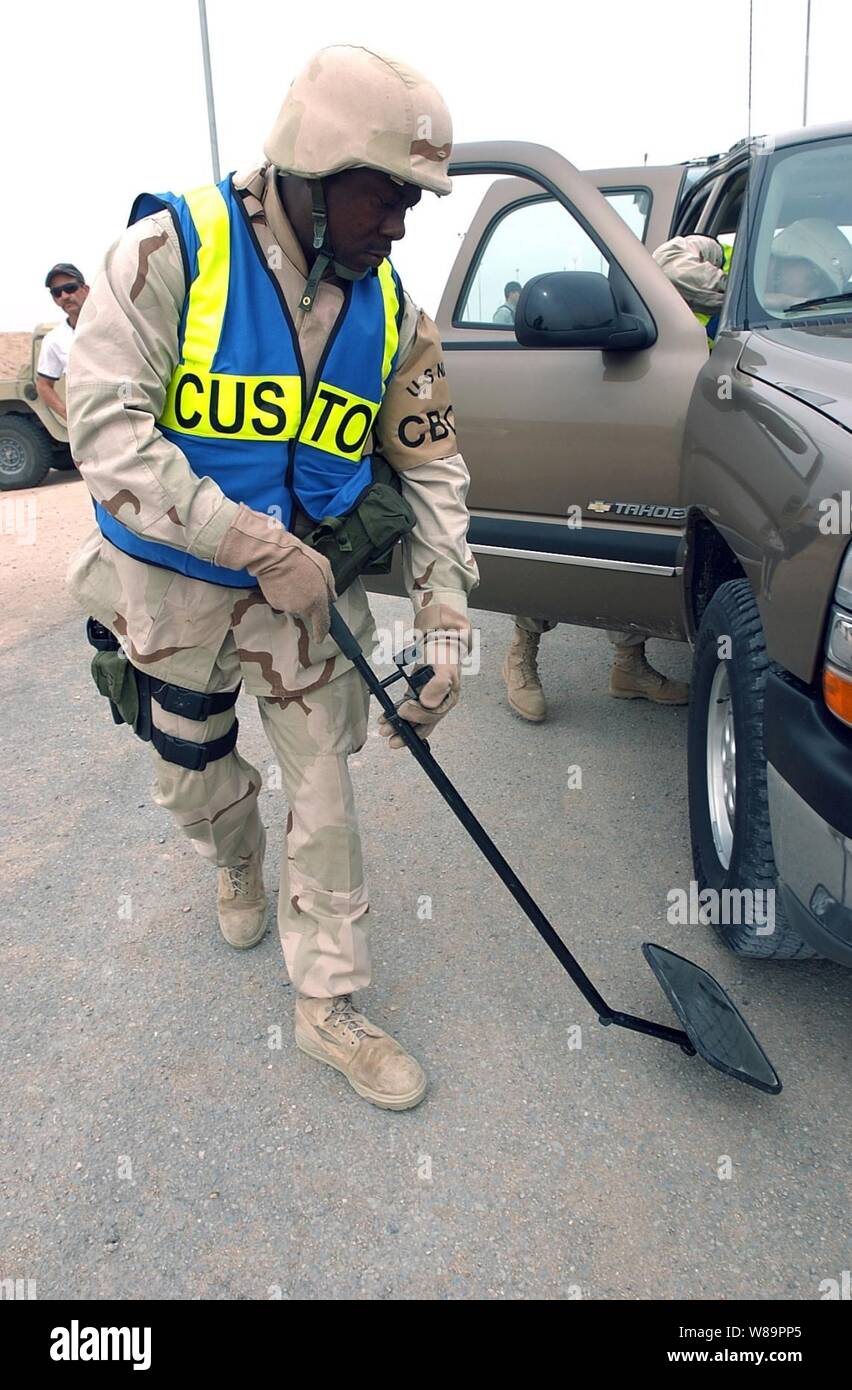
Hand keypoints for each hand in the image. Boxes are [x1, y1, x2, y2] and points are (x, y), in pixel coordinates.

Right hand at [214, 503, 336, 641]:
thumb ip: (331, 587)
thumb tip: (331, 597)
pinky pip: (283, 600)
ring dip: (296, 594)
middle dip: (308, 599)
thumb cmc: (300, 557)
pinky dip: (284, 592)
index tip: (320, 637)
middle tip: (306, 581)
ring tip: (294, 576)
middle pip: (307, 610)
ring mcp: (287, 606)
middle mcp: (302, 607)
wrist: (274, 555)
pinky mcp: (274, 601)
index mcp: (317, 601)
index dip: (322, 632)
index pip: (322, 624)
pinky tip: (284, 579)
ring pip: (294, 604)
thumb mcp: (325, 567)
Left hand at [378, 602, 471, 749]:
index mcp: (448, 699)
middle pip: (422, 723)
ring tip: (384, 730)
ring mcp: (427, 699)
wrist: (438, 639)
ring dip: (399, 726)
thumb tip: (428, 703)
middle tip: (391, 739)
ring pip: (413, 718)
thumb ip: (439, 684)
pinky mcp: (417, 693)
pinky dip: (395, 713)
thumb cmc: (444, 653)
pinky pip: (406, 707)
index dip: (417, 716)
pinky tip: (384, 717)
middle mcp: (438, 703)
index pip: (433, 715)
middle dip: (406, 733)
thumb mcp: (445, 667)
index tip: (402, 711)